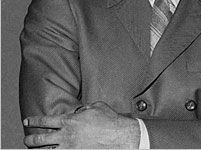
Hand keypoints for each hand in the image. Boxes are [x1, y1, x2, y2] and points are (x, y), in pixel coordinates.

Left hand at [23, 101, 139, 148]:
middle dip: (30, 139)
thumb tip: (79, 111)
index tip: (27, 121)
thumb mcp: (96, 106)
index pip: (45, 121)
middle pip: (39, 139)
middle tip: (27, 140)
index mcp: (70, 121)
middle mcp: (66, 135)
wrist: (120, 136)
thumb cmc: (110, 120)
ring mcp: (70, 148)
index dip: (33, 121)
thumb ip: (84, 108)